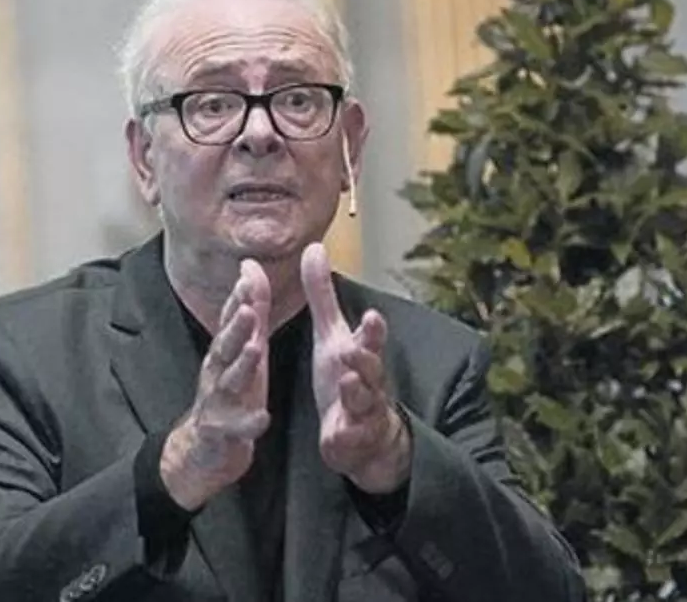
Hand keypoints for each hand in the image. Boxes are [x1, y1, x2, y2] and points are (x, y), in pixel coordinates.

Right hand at [160, 260, 269, 510]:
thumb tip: (250, 267)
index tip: (248, 277)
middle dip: (236, 327)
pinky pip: (236, 429)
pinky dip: (248, 424)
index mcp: (226, 352)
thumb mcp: (244, 348)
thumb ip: (250, 310)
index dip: (238, 299)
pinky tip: (262, 418)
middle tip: (248, 309)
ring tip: (256, 350)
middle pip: (225, 347)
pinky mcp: (221, 433)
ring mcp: (217, 402)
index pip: (230, 321)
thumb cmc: (231, 390)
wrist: (204, 448)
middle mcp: (217, 373)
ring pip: (228, 382)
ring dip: (241, 366)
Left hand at [301, 243, 410, 493]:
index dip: (372, 330)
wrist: (364, 434)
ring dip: (357, 392)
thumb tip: (314, 247)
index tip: (371, 316)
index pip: (370, 339)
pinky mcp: (350, 439)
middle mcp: (367, 381)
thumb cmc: (347, 376)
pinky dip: (344, 435)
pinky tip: (337, 433)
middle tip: (356, 349)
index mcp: (360, 354)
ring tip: (348, 382)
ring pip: (364, 401)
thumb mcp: (331, 335)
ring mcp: (362, 411)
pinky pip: (349, 438)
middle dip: (367, 358)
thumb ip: (322, 296)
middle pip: (372, 368)